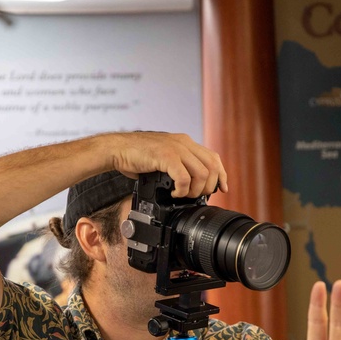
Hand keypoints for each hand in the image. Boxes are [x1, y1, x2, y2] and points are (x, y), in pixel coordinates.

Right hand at [106, 132, 227, 198]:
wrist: (117, 150)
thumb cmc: (137, 157)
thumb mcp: (164, 158)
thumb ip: (178, 165)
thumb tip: (190, 184)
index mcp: (185, 143)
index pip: (213, 158)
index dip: (222, 175)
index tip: (223, 189)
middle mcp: (183, 143)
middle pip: (212, 167)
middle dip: (208, 187)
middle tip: (195, 197)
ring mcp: (175, 148)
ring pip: (202, 173)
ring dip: (195, 190)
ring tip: (183, 196)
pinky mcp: (165, 156)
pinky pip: (184, 177)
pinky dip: (182, 190)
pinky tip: (174, 194)